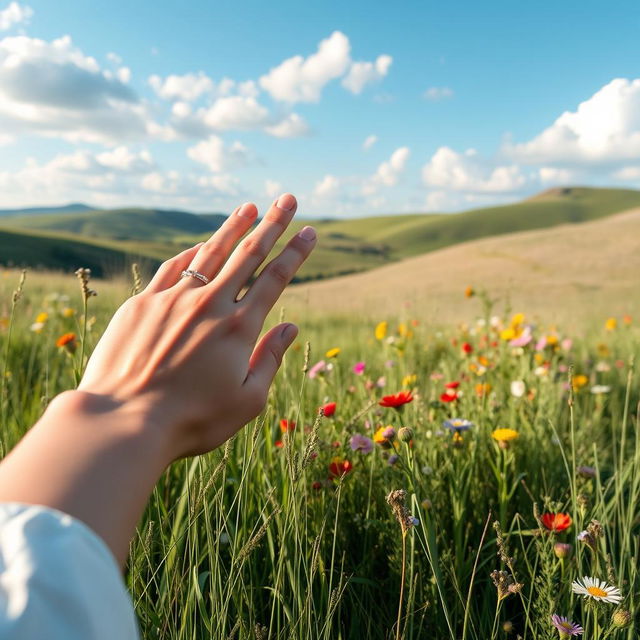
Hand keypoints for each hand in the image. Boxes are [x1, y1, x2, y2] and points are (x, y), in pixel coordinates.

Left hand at [78, 193, 315, 458]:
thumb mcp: (246, 401)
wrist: (124, 422)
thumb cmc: (192, 420)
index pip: (275, 279)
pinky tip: (200, 245)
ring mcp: (173, 299)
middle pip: (247, 254)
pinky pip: (172, 269)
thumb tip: (291, 326)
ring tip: (248, 208)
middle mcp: (209, 305)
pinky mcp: (143, 304)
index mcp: (239, 329)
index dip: (295, 253)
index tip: (309, 231)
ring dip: (232, 227)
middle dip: (271, 224)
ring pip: (210, 253)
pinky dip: (191, 253)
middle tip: (286, 200)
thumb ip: (270, 359)